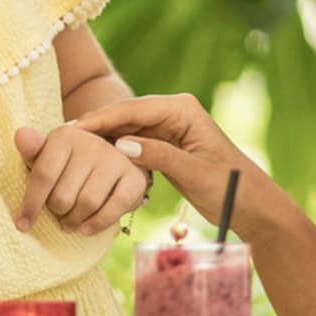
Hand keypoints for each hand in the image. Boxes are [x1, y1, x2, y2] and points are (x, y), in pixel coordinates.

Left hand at [14, 124, 148, 236]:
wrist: (108, 155)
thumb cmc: (68, 161)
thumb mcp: (47, 155)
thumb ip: (32, 151)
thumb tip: (20, 135)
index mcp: (65, 136)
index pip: (43, 175)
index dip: (31, 204)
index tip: (22, 225)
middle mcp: (92, 144)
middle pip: (64, 194)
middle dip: (56, 211)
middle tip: (56, 215)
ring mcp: (115, 160)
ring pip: (88, 203)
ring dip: (74, 220)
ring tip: (68, 223)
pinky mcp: (135, 177)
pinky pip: (116, 208)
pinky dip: (98, 223)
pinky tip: (86, 229)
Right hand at [72, 93, 263, 229]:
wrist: (253, 206)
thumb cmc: (232, 188)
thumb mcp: (195, 172)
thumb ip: (159, 155)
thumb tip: (120, 145)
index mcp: (182, 109)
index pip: (132, 109)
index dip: (100, 118)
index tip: (73, 129)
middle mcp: (172, 112)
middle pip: (124, 114)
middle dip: (95, 125)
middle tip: (62, 137)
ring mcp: (166, 127)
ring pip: (124, 127)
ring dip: (100, 137)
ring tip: (69, 147)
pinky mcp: (163, 143)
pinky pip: (130, 141)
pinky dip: (112, 148)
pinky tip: (91, 156)